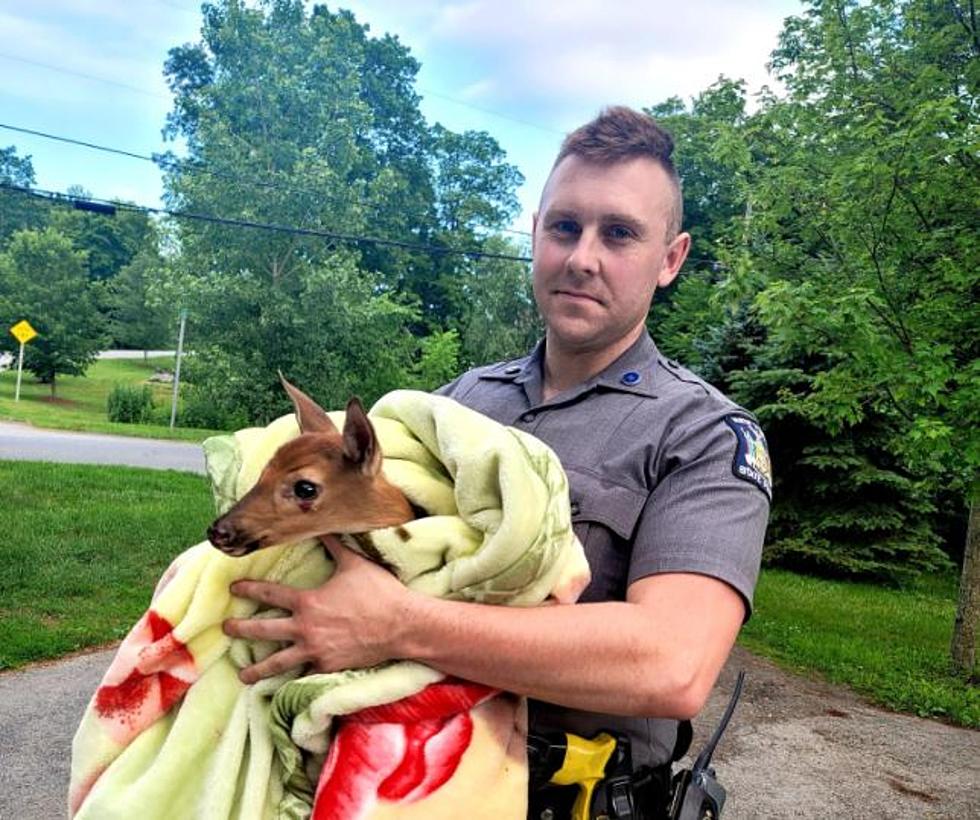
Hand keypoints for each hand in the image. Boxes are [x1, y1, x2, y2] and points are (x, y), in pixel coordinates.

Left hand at [223, 535, 411, 683]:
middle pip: (263, 630)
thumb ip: (335, 546)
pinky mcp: (328, 667)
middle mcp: (305, 629)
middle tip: (225, 630)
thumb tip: (324, 526)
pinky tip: (280, 687)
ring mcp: (315, 651)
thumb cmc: (379, 592)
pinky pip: (304, 674)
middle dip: (240, 630)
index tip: (233, 588)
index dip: (249, 589)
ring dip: (257, 669)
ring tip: (243, 675)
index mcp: (307, 602)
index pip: (269, 594)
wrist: (401, 625)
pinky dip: (292, 679)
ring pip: (277, 663)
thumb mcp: (355, 564)